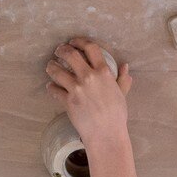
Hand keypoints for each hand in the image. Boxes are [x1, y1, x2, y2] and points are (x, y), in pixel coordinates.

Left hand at [44, 36, 132, 150]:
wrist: (106, 134)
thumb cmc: (116, 116)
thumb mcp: (122, 95)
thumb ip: (122, 80)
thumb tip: (125, 67)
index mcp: (104, 72)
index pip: (90, 48)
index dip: (80, 41)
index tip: (74, 42)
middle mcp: (89, 77)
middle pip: (70, 54)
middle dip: (62, 50)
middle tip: (58, 51)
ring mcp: (77, 89)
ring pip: (57, 71)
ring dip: (51, 67)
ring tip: (50, 66)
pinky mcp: (67, 101)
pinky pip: (54, 90)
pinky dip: (51, 87)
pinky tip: (51, 86)